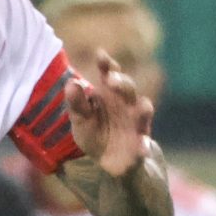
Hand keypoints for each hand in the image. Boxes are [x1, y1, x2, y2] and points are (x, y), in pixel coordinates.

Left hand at [64, 47, 159, 177]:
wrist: (108, 160)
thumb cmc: (94, 132)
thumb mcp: (80, 120)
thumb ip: (76, 103)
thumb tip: (70, 83)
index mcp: (109, 94)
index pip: (110, 74)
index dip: (107, 64)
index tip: (100, 55)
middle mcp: (126, 104)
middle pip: (128, 88)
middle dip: (122, 83)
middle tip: (111, 81)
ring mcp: (137, 122)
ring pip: (144, 110)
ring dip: (142, 109)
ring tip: (140, 108)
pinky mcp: (141, 144)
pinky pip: (145, 144)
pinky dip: (144, 145)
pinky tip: (142, 147)